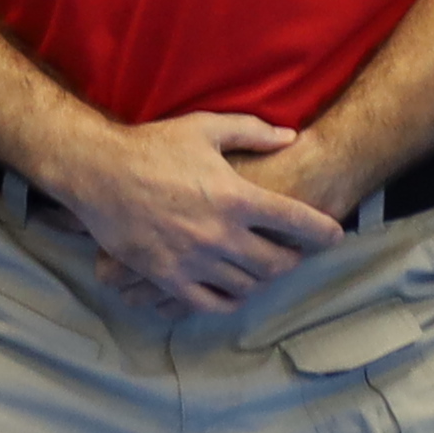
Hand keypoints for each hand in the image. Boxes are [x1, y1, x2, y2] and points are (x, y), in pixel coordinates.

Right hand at [48, 110, 346, 313]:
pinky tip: (234, 292)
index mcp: (235, 196)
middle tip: (294, 254)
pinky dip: (229, 301)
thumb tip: (290, 136)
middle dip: (293, 260)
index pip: (296, 221)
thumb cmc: (152, 146)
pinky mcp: (168, 278)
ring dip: (262, 280)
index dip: (322, 230)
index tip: (335, 235)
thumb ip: (252, 132)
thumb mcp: (205, 128)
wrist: (98, 172)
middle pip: (277, 262)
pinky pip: (210, 303)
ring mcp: (195, 260)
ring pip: (247, 286)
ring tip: (263, 269)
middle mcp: (221, 234)